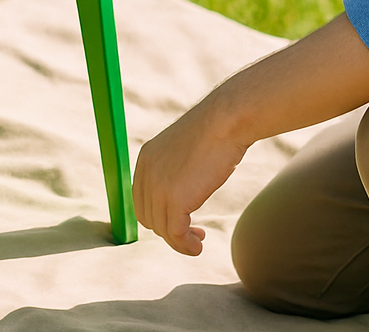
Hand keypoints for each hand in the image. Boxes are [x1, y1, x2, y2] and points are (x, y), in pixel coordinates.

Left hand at [132, 97, 249, 254]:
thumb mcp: (186, 151)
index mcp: (146, 159)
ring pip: (161, 228)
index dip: (159, 214)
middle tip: (193, 233)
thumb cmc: (216, 132)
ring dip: (179, 242)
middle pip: (148, 217)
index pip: (141, 199)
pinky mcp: (174, 199)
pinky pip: (175, 234)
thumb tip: (182, 193)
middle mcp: (146, 173)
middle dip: (168, 229)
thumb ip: (176, 170)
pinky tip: (198, 246)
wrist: (226, 121)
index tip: (181, 220)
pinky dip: (185, 246)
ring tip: (197, 243)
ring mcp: (158, 186)